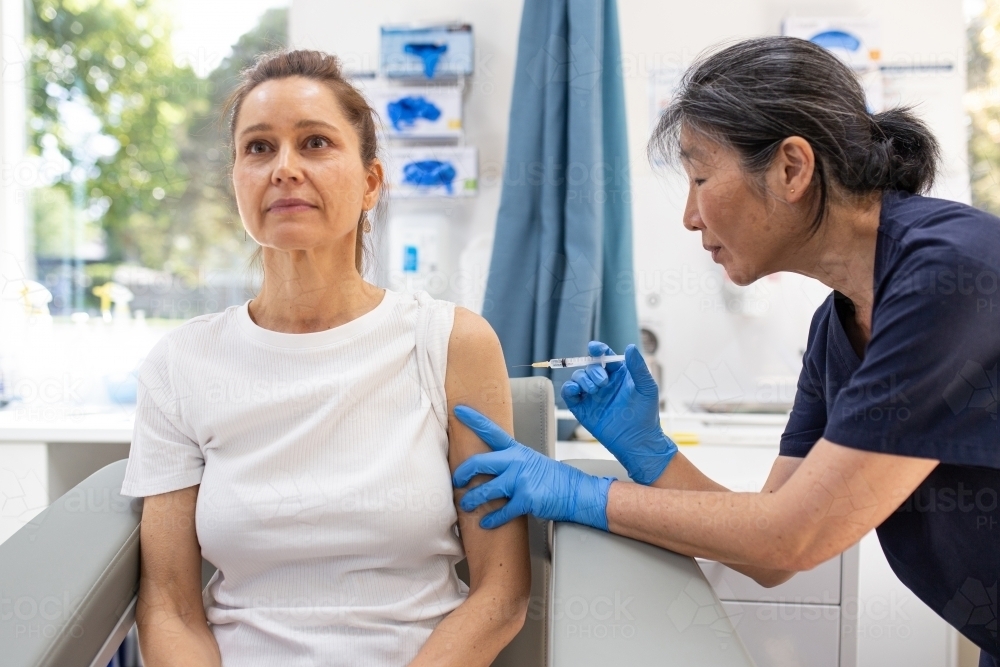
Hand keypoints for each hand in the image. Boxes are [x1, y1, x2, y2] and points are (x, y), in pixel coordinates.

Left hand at [452, 405, 614, 529]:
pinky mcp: (526, 499)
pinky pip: (502, 511)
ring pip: (486, 490)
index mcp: (516, 450)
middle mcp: (517, 461)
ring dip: (471, 500)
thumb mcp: (531, 461)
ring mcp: (521, 479)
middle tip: (456, 482)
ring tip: (465, 506)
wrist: (576, 492)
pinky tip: (485, 523)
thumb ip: (510, 461)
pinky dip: (491, 519)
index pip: (492, 431)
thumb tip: (488, 468)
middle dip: (463, 474)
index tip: (458, 410)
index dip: (474, 420)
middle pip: (479, 463)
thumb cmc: (552, 478)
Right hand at [561, 341, 676, 484]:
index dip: (598, 350)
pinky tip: (575, 390)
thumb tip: (630, 347)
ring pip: (578, 377)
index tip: (595, 348)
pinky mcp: (582, 408)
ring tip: (594, 389)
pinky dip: (568, 389)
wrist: (637, 441)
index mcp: (619, 374)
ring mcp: (592, 395)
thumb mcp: (647, 388)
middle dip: (593, 370)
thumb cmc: (645, 415)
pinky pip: (569, 394)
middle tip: (602, 382)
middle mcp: (604, 383)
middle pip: (589, 366)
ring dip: (582, 379)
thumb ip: (638, 367)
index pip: (605, 357)